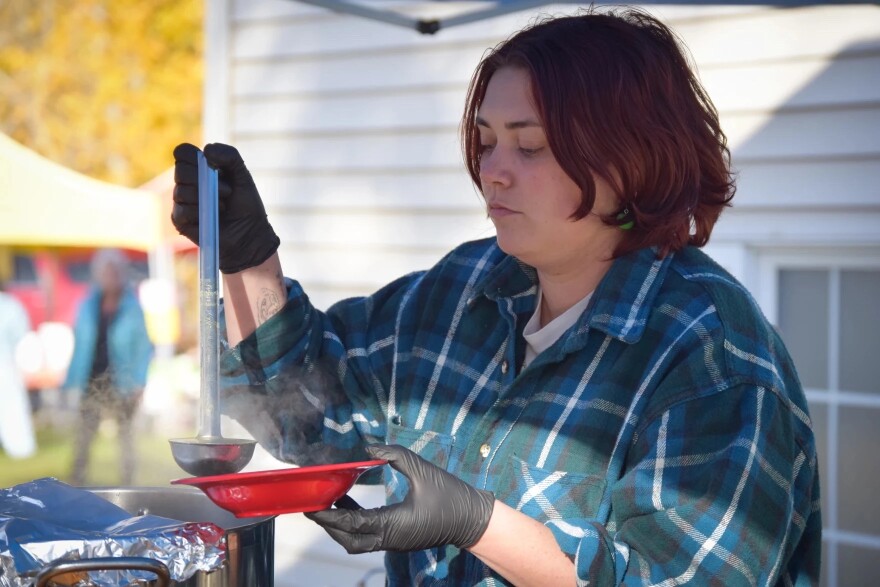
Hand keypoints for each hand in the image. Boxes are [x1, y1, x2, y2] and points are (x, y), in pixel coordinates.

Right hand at [172, 142, 279, 272]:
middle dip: (204, 179)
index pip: (182, 152)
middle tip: (227, 191)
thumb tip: (206, 150)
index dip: (193, 156)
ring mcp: (182, 201)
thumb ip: (230, 155)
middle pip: (180, 170)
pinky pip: (181, 210)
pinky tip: (212, 216)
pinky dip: (199, 212)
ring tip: (223, 206)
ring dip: (207, 198)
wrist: (249, 234)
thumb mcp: (243, 176)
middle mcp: (187, 182)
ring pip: (180, 190)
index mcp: (200, 168)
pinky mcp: (180, 219)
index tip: (212, 166)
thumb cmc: (246, 205)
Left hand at [305, 444, 494, 553]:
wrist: (472, 520)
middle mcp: (390, 538)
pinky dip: (355, 522)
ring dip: (341, 525)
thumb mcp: (423, 469)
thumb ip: (395, 456)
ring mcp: (394, 542)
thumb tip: (370, 448)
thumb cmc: (450, 495)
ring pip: (357, 541)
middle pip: (348, 539)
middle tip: (314, 504)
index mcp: (393, 524)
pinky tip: (351, 501)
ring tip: (329, 500)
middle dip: (329, 524)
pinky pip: (369, 536)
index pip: (351, 523)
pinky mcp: (398, 539)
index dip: (328, 514)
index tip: (311, 505)